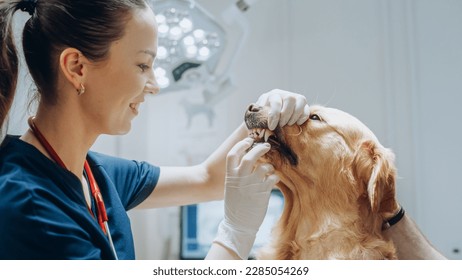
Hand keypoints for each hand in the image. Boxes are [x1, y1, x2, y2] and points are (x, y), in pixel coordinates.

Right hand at [213, 138, 279, 258]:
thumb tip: (249, 162)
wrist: (238, 225)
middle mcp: (240, 179)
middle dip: (260, 149)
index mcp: (230, 176)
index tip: (248, 140)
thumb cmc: (235, 206)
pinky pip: (273, 178)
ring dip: (269, 166)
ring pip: (264, 167)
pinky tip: (274, 180)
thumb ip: (238, 175)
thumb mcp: (232, 188)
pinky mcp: (262, 192)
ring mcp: (251, 185)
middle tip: (267, 146)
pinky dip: (275, 177)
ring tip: (270, 169)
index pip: (232, 154)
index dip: (241, 145)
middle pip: (250, 157)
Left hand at [256, 89, 309, 129]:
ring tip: (288, 125)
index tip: (272, 127)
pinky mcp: (303, 104)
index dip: (274, 115)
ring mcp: (295, 97)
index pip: (275, 102)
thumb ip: (258, 120)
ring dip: (294, 116)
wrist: (270, 115)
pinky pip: (307, 108)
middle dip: (286, 115)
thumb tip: (258, 131)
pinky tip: (297, 123)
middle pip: (290, 99)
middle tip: (281, 125)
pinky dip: (303, 117)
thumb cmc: (262, 117)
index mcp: (272, 95)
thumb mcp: (258, 116)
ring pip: (300, 102)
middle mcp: (284, 94)